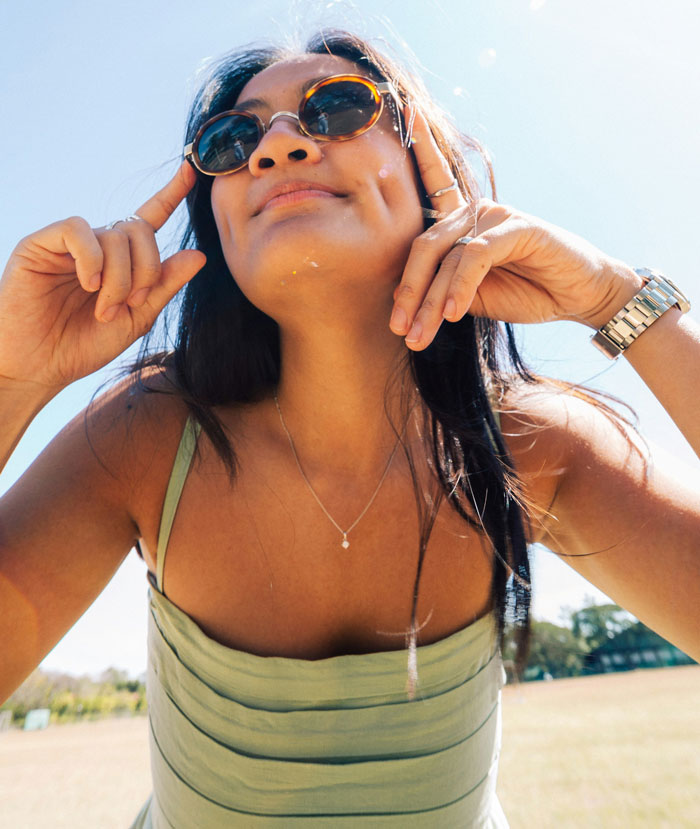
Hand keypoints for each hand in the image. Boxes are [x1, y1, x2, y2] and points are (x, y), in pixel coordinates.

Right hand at [0, 162, 205, 390]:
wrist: (39, 366)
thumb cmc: (83, 344)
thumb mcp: (137, 317)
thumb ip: (165, 286)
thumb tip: (200, 255)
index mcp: (121, 261)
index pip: (149, 219)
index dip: (170, 194)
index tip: (191, 170)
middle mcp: (97, 246)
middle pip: (140, 230)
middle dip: (146, 270)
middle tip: (132, 303)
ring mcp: (69, 244)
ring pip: (114, 235)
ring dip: (119, 279)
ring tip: (104, 308)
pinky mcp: (41, 243)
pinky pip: (79, 230)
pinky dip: (92, 259)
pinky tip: (88, 284)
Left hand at [390, 108, 642, 349]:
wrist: (579, 297)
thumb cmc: (528, 292)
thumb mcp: (475, 295)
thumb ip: (445, 288)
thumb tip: (411, 299)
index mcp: (464, 223)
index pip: (435, 184)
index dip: (421, 149)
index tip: (406, 111)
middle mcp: (476, 212)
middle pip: (425, 244)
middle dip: (407, 290)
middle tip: (397, 328)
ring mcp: (496, 216)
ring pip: (446, 256)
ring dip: (430, 301)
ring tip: (419, 336)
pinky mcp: (517, 227)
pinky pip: (474, 258)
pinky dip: (460, 287)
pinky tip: (454, 313)